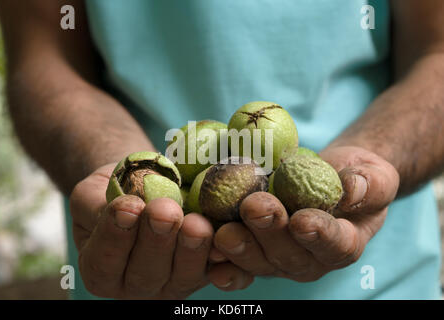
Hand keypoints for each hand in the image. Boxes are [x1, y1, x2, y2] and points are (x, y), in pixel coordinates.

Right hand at [70, 163, 215, 298]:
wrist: (145, 187)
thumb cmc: (115, 191)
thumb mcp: (93, 193)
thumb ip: (99, 203)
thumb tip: (128, 205)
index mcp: (101, 269)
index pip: (104, 261)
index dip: (116, 235)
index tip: (128, 205)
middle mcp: (136, 285)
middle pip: (146, 275)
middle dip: (157, 242)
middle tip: (165, 211)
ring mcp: (173, 284)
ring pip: (184, 277)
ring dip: (192, 250)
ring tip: (196, 223)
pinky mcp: (205, 274)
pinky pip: (217, 272)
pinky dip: (223, 258)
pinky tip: (224, 237)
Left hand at [207, 146, 398, 288]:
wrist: (329, 179)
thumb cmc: (354, 177)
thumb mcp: (372, 175)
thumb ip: (368, 185)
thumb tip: (351, 188)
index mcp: (343, 243)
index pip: (335, 243)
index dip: (319, 234)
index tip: (303, 220)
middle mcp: (309, 260)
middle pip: (289, 254)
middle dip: (269, 232)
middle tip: (254, 207)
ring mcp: (278, 260)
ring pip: (258, 261)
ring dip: (239, 247)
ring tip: (223, 230)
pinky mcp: (254, 253)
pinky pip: (236, 263)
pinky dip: (222, 261)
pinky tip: (207, 253)